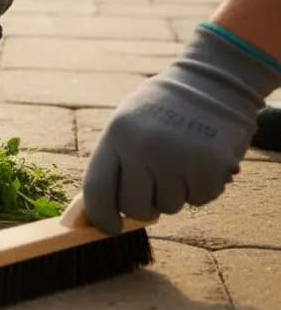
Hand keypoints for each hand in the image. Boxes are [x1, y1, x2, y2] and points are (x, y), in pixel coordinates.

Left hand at [82, 23, 280, 234]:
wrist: (213, 82)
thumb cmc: (163, 109)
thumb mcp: (127, 124)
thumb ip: (115, 163)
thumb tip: (96, 212)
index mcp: (116, 135)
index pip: (96, 191)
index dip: (100, 217)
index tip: (109, 227)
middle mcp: (143, 148)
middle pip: (134, 207)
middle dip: (143, 205)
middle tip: (156, 184)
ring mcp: (177, 158)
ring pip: (169, 207)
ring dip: (175, 193)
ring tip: (181, 160)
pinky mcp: (210, 167)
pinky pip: (199, 200)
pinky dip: (201, 188)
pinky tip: (201, 161)